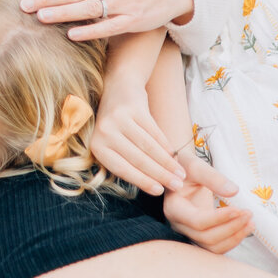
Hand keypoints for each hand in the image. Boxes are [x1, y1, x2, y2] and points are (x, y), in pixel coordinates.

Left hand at [91, 75, 185, 194]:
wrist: (119, 86)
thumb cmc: (117, 122)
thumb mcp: (113, 142)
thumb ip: (126, 160)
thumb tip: (152, 185)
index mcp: (97, 145)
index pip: (122, 169)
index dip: (143, 181)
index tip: (159, 191)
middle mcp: (105, 131)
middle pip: (137, 159)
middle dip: (160, 175)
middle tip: (177, 186)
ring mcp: (119, 118)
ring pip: (149, 147)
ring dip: (168, 163)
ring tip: (180, 174)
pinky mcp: (134, 108)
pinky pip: (155, 132)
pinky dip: (167, 146)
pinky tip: (176, 156)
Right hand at [164, 154, 252, 252]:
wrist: (182, 172)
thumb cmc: (186, 166)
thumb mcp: (196, 166)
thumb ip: (213, 177)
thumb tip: (234, 191)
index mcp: (174, 207)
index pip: (197, 221)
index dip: (219, 218)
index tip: (238, 209)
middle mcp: (179, 224)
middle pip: (206, 237)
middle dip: (231, 228)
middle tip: (249, 213)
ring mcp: (189, 232)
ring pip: (212, 246)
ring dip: (234, 237)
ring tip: (251, 223)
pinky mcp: (200, 234)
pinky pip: (217, 246)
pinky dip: (233, 240)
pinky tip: (246, 228)